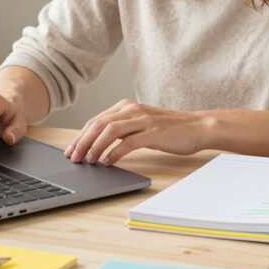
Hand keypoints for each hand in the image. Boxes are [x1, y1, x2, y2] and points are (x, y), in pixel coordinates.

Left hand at [65, 100, 205, 164]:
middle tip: (72, 158)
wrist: (198, 127)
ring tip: (87, 161)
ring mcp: (143, 120)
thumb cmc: (171, 130)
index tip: (70, 150)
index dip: (80, 136)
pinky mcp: (153, 132)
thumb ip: (123, 130)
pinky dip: (113, 153)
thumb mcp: (142, 125)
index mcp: (128, 106)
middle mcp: (133, 109)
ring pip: (109, 131)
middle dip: (81, 142)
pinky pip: (127, 142)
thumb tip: (99, 145)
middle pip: (98, 124)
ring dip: (94, 147)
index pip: (96, 120)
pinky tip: (107, 162)